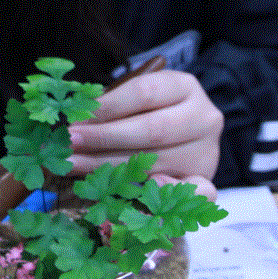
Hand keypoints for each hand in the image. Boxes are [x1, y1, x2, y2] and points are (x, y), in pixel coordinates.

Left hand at [67, 70, 220, 199]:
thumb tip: (74, 123)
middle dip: (104, 138)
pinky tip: (128, 192)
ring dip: (109, 166)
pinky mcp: (205, 179)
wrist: (186, 136)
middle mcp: (203, 117)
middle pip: (151, 129)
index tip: (75, 119)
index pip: (143, 92)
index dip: (107, 107)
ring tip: (74, 165)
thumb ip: (112, 106)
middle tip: (69, 143)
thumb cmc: (150, 113)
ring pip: (156, 161)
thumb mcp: (135, 99)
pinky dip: (159, 191)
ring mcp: (207, 150)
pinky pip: (190, 191)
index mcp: (185, 87)